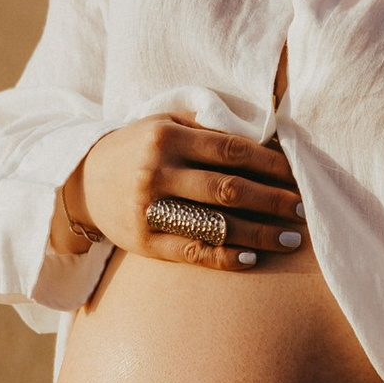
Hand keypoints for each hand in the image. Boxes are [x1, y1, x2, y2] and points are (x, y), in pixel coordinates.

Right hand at [68, 117, 305, 271]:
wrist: (81, 181)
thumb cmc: (135, 148)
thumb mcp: (163, 123)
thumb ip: (206, 127)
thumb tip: (263, 139)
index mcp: (166, 139)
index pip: (231, 151)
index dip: (270, 165)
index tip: (297, 176)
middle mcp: (157, 173)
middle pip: (228, 190)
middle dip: (272, 201)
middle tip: (302, 210)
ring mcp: (149, 210)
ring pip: (215, 224)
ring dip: (259, 234)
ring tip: (290, 239)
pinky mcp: (144, 242)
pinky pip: (193, 252)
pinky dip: (225, 257)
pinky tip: (253, 258)